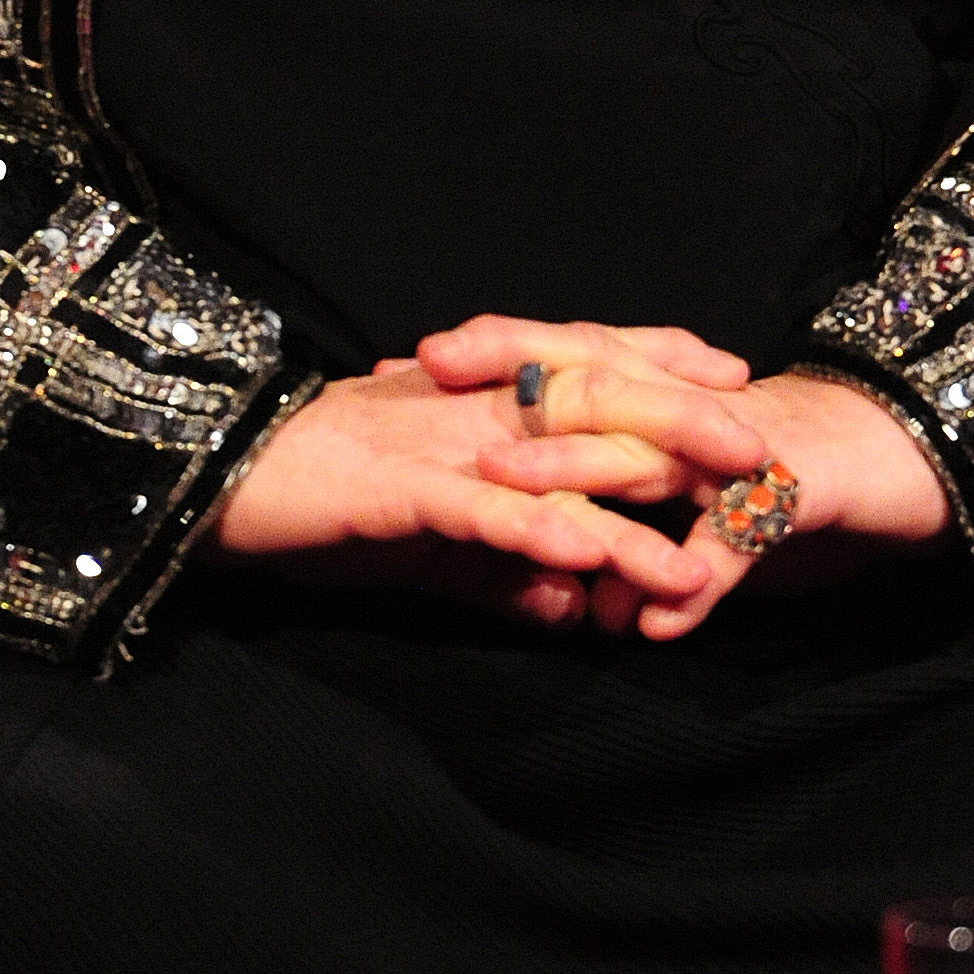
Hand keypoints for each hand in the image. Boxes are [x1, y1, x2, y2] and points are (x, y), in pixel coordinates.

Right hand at [208, 358, 719, 628]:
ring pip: (556, 461)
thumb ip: (496, 572)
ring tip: (704, 556)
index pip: (580, 364)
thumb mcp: (422, 544)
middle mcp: (467, 407)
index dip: (657, 363)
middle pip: (592, 396)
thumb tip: (568, 610)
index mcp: (472, 400)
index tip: (731, 373)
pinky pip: (487, 514)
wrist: (213, 481)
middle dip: (680, 417)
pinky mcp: (402, 492)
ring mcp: (439, 445)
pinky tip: (591, 566)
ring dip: (633, 507)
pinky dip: (543, 536)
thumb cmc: (314, 504)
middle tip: (761, 445)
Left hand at [416, 315, 951, 638]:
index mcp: (670, 399)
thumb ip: (653, 550)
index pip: (571, 358)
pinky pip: (741, 538)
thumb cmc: (805, 482)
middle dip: (509, 387)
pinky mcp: (799, 495)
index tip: (413, 356)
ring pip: (648, 455)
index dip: (497, 350)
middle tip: (428, 388)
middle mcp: (695, 411)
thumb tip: (606, 606)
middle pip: (592, 384)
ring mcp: (743, 450)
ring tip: (509, 496)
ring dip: (579, 476)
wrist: (920, 459)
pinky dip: (701, 574)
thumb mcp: (715, 516)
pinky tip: (660, 616)